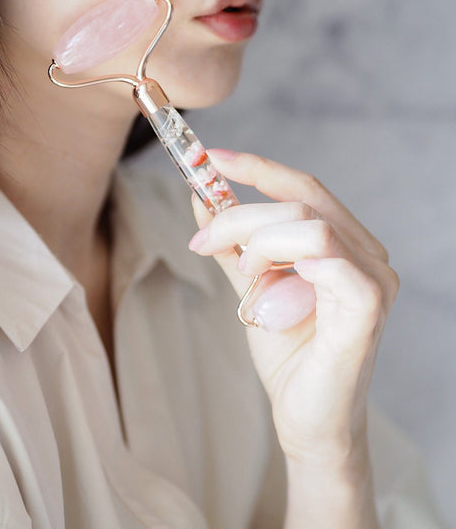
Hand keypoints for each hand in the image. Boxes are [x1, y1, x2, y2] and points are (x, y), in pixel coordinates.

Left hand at [189, 149, 398, 466]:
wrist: (305, 418)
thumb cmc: (287, 355)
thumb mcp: (252, 288)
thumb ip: (234, 247)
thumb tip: (204, 202)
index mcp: (344, 245)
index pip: (304, 189)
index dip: (258, 168)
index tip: (212, 158)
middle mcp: (366, 254)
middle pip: (300, 202)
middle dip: (240, 213)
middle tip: (203, 239)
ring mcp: (373, 278)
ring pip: (309, 224)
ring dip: (258, 240)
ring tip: (244, 277)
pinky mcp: (368, 306)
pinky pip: (327, 257)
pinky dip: (285, 259)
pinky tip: (263, 282)